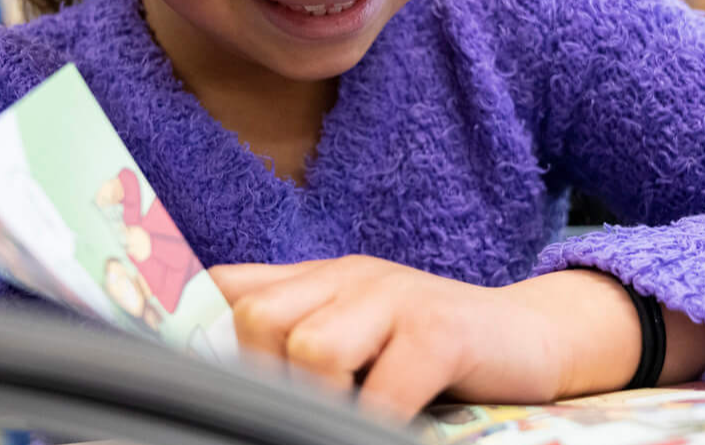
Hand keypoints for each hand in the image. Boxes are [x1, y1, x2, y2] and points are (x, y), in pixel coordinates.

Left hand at [210, 257, 641, 421]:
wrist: (536, 338)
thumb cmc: (434, 356)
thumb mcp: (357, 337)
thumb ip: (295, 341)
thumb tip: (215, 381)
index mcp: (319, 279)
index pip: (225, 285)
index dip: (184, 326)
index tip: (169, 372)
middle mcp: (350, 277)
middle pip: (256, 320)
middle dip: (262, 380)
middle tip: (296, 414)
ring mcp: (397, 298)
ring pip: (310, 350)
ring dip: (319, 403)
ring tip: (349, 418)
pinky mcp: (441, 333)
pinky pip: (383, 390)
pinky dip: (374, 424)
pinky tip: (384, 431)